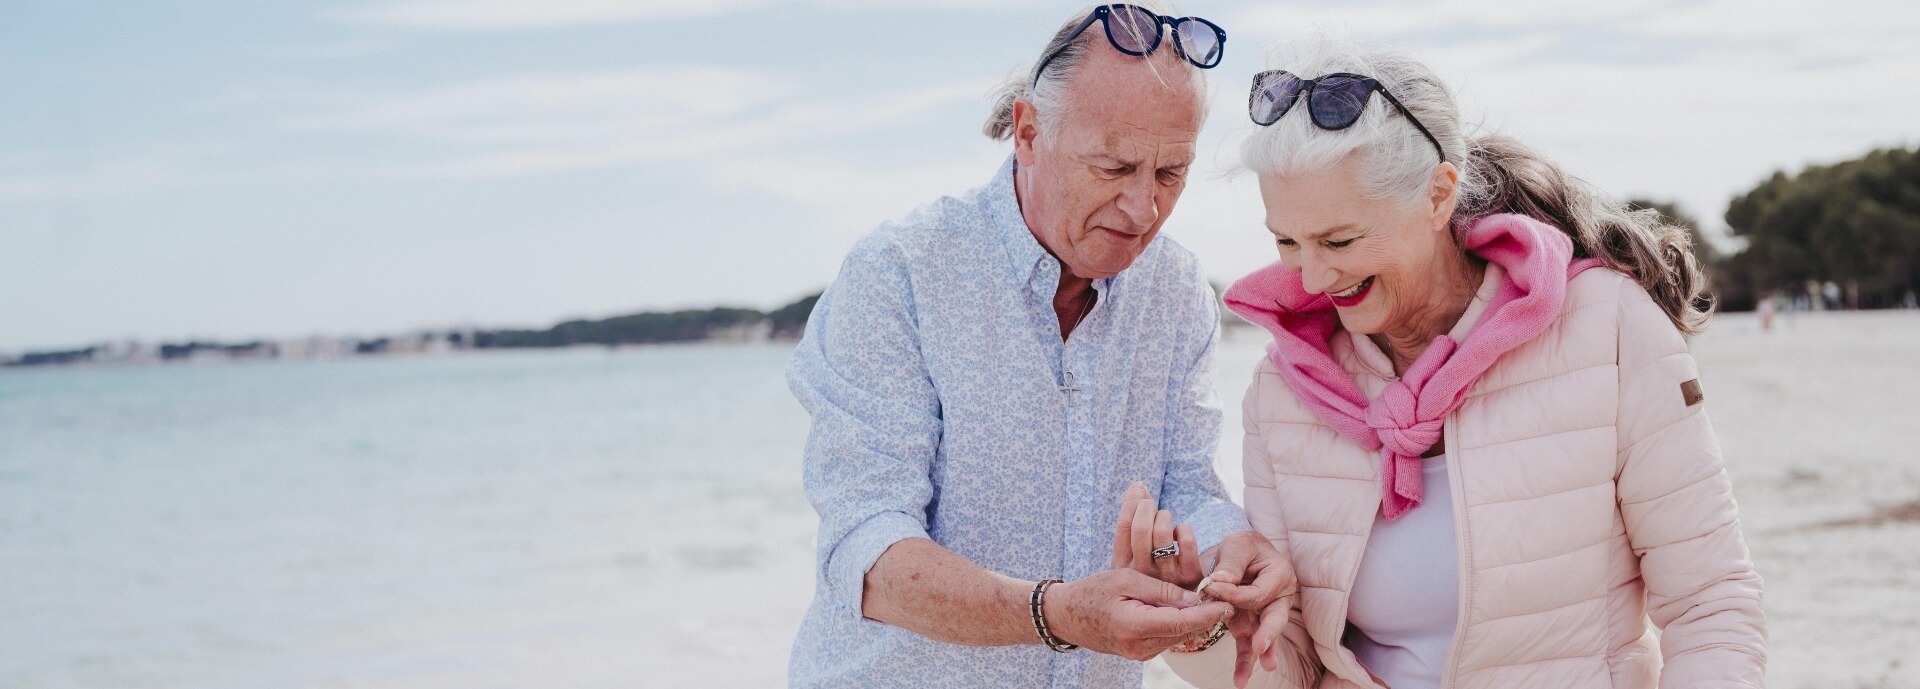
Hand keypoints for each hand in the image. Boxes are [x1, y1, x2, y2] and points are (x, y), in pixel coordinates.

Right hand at [1041, 568, 1233, 660]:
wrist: (1066, 615)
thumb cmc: (1092, 591)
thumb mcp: (1125, 578)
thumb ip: (1161, 590)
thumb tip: (1195, 597)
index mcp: (1134, 626)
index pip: (1181, 622)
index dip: (1208, 613)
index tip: (1228, 602)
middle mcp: (1139, 646)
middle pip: (1185, 632)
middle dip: (1207, 616)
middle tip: (1228, 598)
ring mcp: (1139, 653)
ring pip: (1179, 636)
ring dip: (1196, 620)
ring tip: (1213, 601)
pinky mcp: (1140, 652)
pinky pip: (1168, 637)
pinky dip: (1181, 624)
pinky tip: (1189, 609)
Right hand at [1110, 481, 1204, 588]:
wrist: (1168, 614)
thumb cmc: (1144, 576)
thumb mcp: (1131, 554)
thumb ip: (1133, 521)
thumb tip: (1138, 486)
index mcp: (1123, 568)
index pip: (1124, 528)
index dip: (1131, 502)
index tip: (1139, 486)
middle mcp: (1143, 574)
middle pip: (1142, 529)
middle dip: (1147, 507)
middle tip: (1151, 504)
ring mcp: (1166, 578)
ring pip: (1163, 534)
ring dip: (1165, 516)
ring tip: (1165, 517)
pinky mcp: (1189, 579)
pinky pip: (1186, 543)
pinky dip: (1184, 530)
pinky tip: (1181, 531)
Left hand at [1203, 530, 1299, 686]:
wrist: (1242, 554)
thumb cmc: (1243, 547)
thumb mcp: (1237, 546)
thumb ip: (1231, 563)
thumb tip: (1221, 582)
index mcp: (1280, 575)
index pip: (1257, 592)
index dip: (1234, 593)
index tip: (1212, 587)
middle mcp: (1277, 598)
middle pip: (1274, 618)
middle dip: (1266, 634)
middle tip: (1259, 645)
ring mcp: (1264, 614)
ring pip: (1263, 637)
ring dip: (1259, 655)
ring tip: (1259, 670)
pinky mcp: (1251, 625)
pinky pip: (1249, 645)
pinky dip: (1245, 661)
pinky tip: (1240, 679)